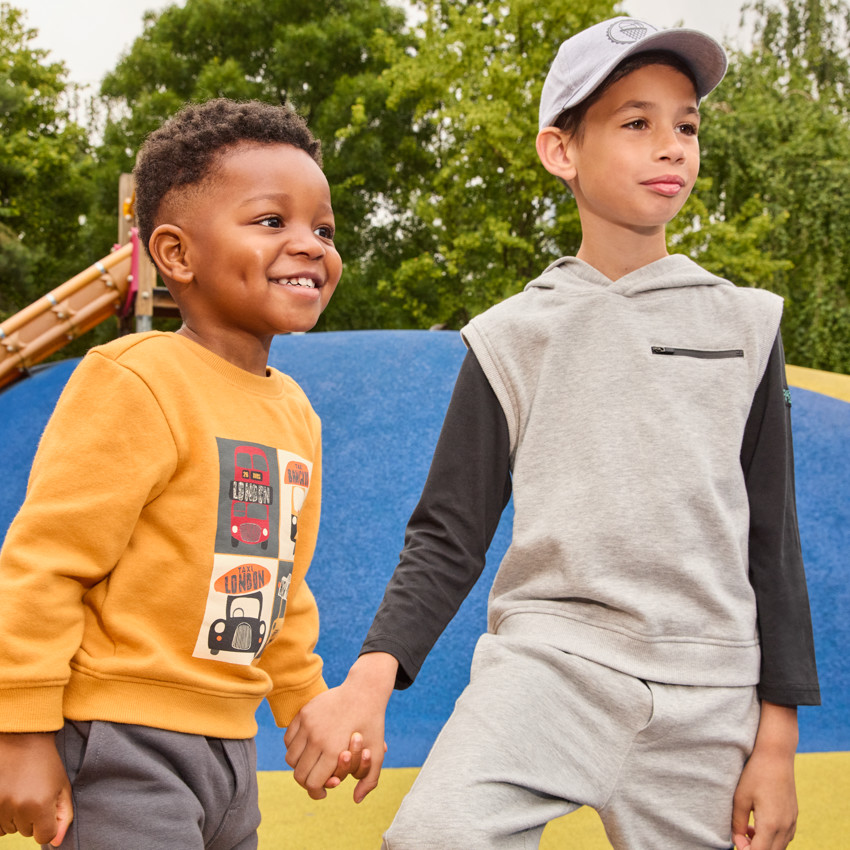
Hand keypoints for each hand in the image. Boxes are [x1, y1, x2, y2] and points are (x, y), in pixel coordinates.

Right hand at [0, 732, 72, 846]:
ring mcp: (0, 806)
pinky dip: (3, 816)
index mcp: (40, 805)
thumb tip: (55, 843)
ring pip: (10, 829)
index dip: (48, 824)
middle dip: (32, 817)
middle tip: (34, 792)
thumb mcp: (62, 787)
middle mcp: (18, 808)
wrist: (22, 740)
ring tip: (21, 791)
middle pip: (26, 832)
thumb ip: (63, 816)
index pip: (44, 836)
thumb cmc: (46, 763)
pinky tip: (9, 797)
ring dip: (16, 816)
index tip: (48, 808)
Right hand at [284, 652, 396, 801]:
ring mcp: (308, 723)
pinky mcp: (303, 713)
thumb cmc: (372, 724)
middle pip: (299, 774)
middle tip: (317, 780)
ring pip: (291, 758)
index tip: (324, 792)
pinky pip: (289, 739)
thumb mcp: (377, 752)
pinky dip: (294, 748)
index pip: (312, 783)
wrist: (364, 691)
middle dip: (308, 782)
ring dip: (300, 766)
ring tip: (312, 764)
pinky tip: (308, 748)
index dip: (317, 792)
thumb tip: (356, 800)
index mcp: (333, 750)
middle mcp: (317, 738)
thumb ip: (370, 781)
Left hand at [731, 703, 797, 849]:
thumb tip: (737, 841)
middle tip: (740, 838)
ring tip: (747, 830)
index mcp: (771, 824)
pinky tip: (758, 825)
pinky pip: (785, 837)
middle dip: (755, 849)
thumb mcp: (740, 798)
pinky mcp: (794, 816)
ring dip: (764, 845)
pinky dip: (773, 838)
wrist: (776, 755)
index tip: (736, 840)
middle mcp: (785, 827)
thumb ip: (737, 823)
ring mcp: (792, 822)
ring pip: (780, 847)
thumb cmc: (754, 774)